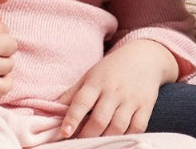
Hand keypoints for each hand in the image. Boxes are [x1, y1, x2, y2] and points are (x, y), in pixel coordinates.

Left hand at [58, 40, 177, 138]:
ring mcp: (130, 99)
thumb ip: (72, 94)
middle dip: (87, 135)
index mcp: (96, 81)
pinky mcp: (145, 107)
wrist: (144, 57)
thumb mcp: (90, 76)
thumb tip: (51, 111)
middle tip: (78, 144)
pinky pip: (136, 128)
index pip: (82, 101)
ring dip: (105, 139)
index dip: (72, 117)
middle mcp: (113, 90)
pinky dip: (126, 137)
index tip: (64, 132)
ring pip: (117, 127)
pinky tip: (117, 140)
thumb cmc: (112, 69)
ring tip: (96, 144)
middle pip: (99, 119)